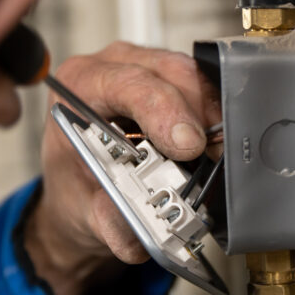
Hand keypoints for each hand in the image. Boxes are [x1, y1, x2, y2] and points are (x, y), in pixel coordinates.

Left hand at [23, 43, 221, 294]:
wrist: (85, 190)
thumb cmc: (79, 186)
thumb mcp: (83, 212)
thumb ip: (107, 222)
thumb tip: (136, 226)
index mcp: (78, 88)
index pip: (127, 84)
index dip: (163, 110)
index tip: (187, 144)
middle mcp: (112, 68)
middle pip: (169, 73)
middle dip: (198, 114)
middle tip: (214, 155)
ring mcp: (147, 68)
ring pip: (194, 77)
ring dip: (210, 116)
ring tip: (215, 155)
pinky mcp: (173, 80)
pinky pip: (204, 87)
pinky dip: (214, 117)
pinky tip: (213, 145)